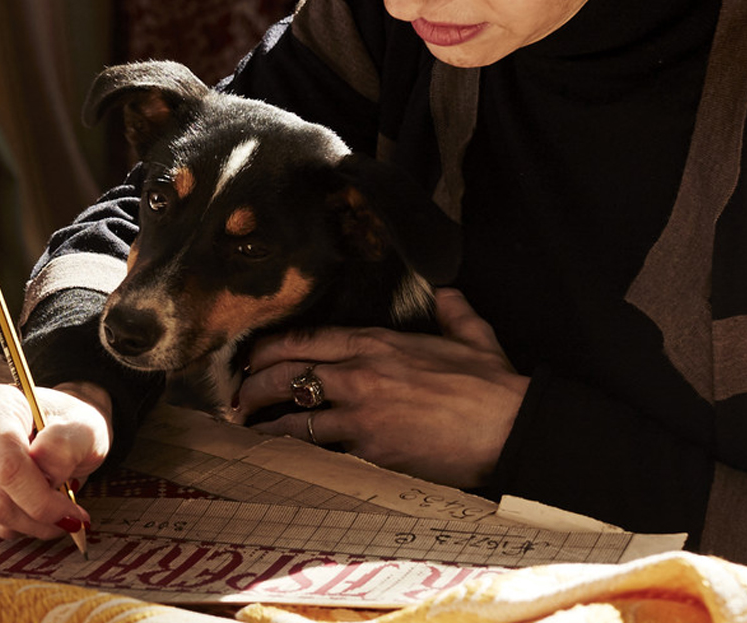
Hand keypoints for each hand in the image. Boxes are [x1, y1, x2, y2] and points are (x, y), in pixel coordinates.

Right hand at [0, 381, 110, 539]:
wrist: (58, 431)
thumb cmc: (68, 424)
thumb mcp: (84, 426)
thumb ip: (67, 444)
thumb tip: (46, 470)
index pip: (8, 464)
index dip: (40, 497)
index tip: (70, 511)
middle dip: (39, 515)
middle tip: (70, 517)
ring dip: (32, 523)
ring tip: (58, 509)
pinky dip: (20, 524)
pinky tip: (38, 506)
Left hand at [237, 288, 526, 488]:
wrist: (509, 428)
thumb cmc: (493, 385)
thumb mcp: (472, 335)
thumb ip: (452, 310)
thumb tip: (448, 290)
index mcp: (379, 342)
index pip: (307, 338)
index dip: (271, 348)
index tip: (252, 356)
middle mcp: (362, 374)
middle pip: (288, 374)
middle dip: (254, 384)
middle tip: (237, 395)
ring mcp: (363, 414)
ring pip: (297, 415)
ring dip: (267, 423)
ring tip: (249, 428)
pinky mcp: (371, 451)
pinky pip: (323, 450)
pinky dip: (300, 452)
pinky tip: (282, 457)